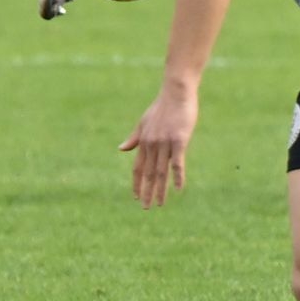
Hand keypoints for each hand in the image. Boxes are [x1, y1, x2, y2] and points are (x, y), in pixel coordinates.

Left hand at [119, 84, 198, 208]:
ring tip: (160, 204)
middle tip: (145, 208)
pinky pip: (177, 162)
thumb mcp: (143, 122)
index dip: (136, 183)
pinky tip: (178, 189)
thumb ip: (134, 138)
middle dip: (146, 192)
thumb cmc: (162, 107)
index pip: (137, 168)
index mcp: (144, 142)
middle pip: (148, 174)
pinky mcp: (179, 140)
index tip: (135, 197)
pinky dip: (178, 176)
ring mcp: (165, 143)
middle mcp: (152, 145)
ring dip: (160, 190)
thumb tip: (120, 149)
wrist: (175, 92)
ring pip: (161, 172)